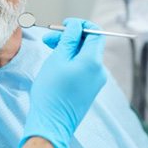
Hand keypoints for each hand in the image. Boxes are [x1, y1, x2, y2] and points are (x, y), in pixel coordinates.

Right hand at [20, 18, 105, 147]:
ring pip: (84, 56)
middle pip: (88, 44)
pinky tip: (55, 64)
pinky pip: (83, 68)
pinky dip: (71, 61)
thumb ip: (69, 40)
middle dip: (69, 37)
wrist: (51, 123)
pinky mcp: (89, 89)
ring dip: (68, 49)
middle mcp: (99, 70)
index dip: (80, 25)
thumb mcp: (57, 60)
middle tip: (48, 38)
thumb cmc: (51, 91)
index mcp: (93, 61)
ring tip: (48, 50)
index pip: (95, 33)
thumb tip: (76, 26)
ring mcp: (96, 81)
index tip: (64, 24)